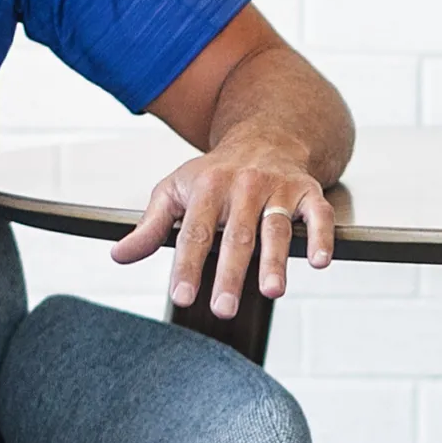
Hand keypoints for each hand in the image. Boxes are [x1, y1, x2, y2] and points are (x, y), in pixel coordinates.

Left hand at [111, 131, 336, 320]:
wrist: (265, 135)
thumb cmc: (217, 174)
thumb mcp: (176, 190)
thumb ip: (151, 226)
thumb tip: (119, 255)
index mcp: (208, 187)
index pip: (195, 233)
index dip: (188, 266)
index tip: (183, 296)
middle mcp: (244, 187)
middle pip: (237, 236)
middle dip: (230, 274)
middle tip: (224, 307)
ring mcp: (278, 189)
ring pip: (276, 229)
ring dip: (275, 261)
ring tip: (271, 290)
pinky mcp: (308, 192)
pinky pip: (318, 215)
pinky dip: (321, 237)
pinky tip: (319, 262)